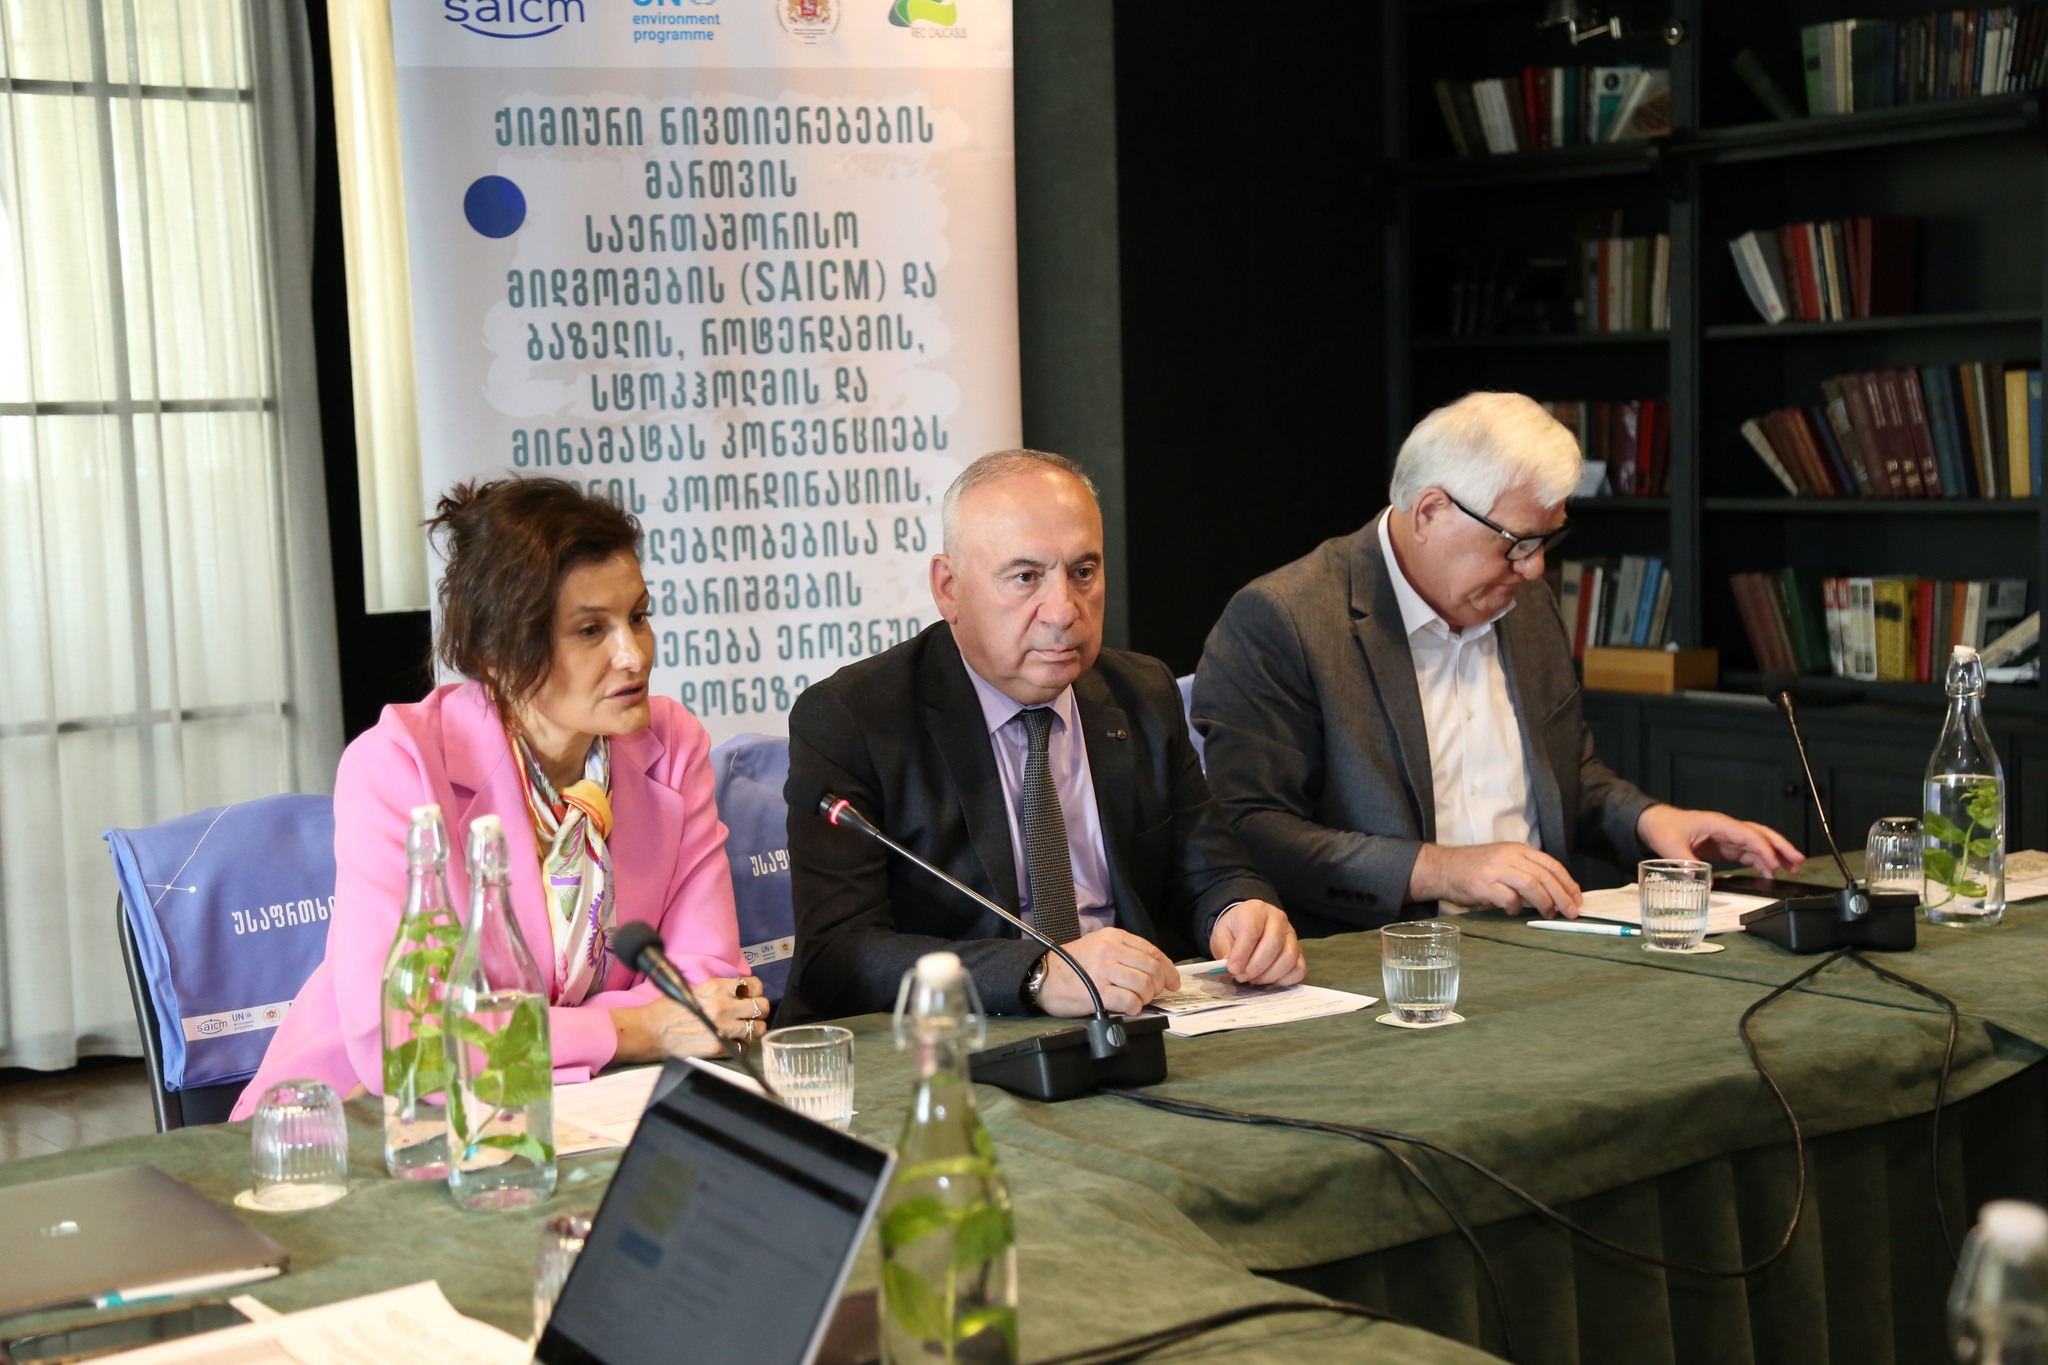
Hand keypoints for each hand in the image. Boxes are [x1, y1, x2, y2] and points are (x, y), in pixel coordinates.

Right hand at [612, 975, 767, 1062]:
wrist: (653, 1031)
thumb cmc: (670, 1009)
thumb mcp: (697, 989)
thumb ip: (720, 990)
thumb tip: (740, 993)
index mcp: (717, 988)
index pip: (755, 985)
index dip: (756, 991)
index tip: (752, 996)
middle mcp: (723, 1006)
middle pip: (762, 1006)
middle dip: (759, 1010)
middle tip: (751, 1015)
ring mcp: (723, 1028)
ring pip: (759, 1029)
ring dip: (753, 1029)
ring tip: (744, 1030)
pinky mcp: (719, 1047)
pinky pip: (744, 1047)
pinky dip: (740, 1046)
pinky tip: (731, 1043)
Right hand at [1036, 928, 1179, 1015]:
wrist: (1044, 976)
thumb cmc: (1073, 964)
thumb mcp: (1099, 946)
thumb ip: (1125, 953)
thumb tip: (1156, 971)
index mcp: (1114, 937)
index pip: (1152, 951)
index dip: (1168, 969)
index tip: (1174, 982)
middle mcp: (1110, 950)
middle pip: (1151, 968)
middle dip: (1160, 985)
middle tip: (1155, 994)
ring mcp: (1104, 971)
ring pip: (1144, 985)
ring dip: (1147, 997)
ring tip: (1138, 1000)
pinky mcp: (1098, 992)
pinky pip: (1130, 1001)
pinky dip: (1135, 1007)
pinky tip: (1129, 1008)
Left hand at [1207, 901, 1306, 985]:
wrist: (1248, 925)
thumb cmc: (1234, 930)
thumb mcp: (1222, 936)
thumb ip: (1226, 951)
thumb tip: (1232, 970)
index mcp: (1256, 910)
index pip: (1252, 931)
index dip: (1242, 953)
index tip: (1233, 969)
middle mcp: (1278, 919)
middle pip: (1274, 944)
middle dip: (1256, 966)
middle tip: (1242, 976)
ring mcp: (1292, 935)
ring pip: (1289, 958)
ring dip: (1269, 975)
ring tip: (1253, 979)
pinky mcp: (1299, 951)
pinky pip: (1299, 969)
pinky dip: (1283, 980)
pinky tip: (1268, 980)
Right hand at [1411, 841, 1582, 916]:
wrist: (1442, 868)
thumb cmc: (1474, 868)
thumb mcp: (1503, 861)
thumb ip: (1525, 871)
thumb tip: (1553, 892)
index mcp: (1517, 850)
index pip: (1551, 865)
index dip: (1567, 883)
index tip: (1577, 898)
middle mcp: (1509, 856)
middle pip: (1545, 876)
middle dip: (1562, 896)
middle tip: (1571, 912)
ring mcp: (1496, 870)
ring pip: (1531, 885)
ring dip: (1545, 903)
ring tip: (1549, 914)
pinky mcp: (1484, 885)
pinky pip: (1508, 898)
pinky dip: (1517, 908)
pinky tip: (1515, 912)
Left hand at [1636, 805, 1803, 873]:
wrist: (1653, 823)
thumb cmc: (1663, 827)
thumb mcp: (1672, 846)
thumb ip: (1687, 863)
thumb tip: (1702, 880)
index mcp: (1718, 824)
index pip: (1748, 835)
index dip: (1763, 850)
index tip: (1774, 866)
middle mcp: (1726, 828)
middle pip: (1760, 835)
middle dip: (1781, 847)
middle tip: (1798, 861)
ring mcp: (1726, 836)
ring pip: (1756, 844)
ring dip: (1775, 855)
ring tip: (1792, 869)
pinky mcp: (1722, 845)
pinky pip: (1746, 852)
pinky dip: (1760, 861)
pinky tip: (1769, 871)